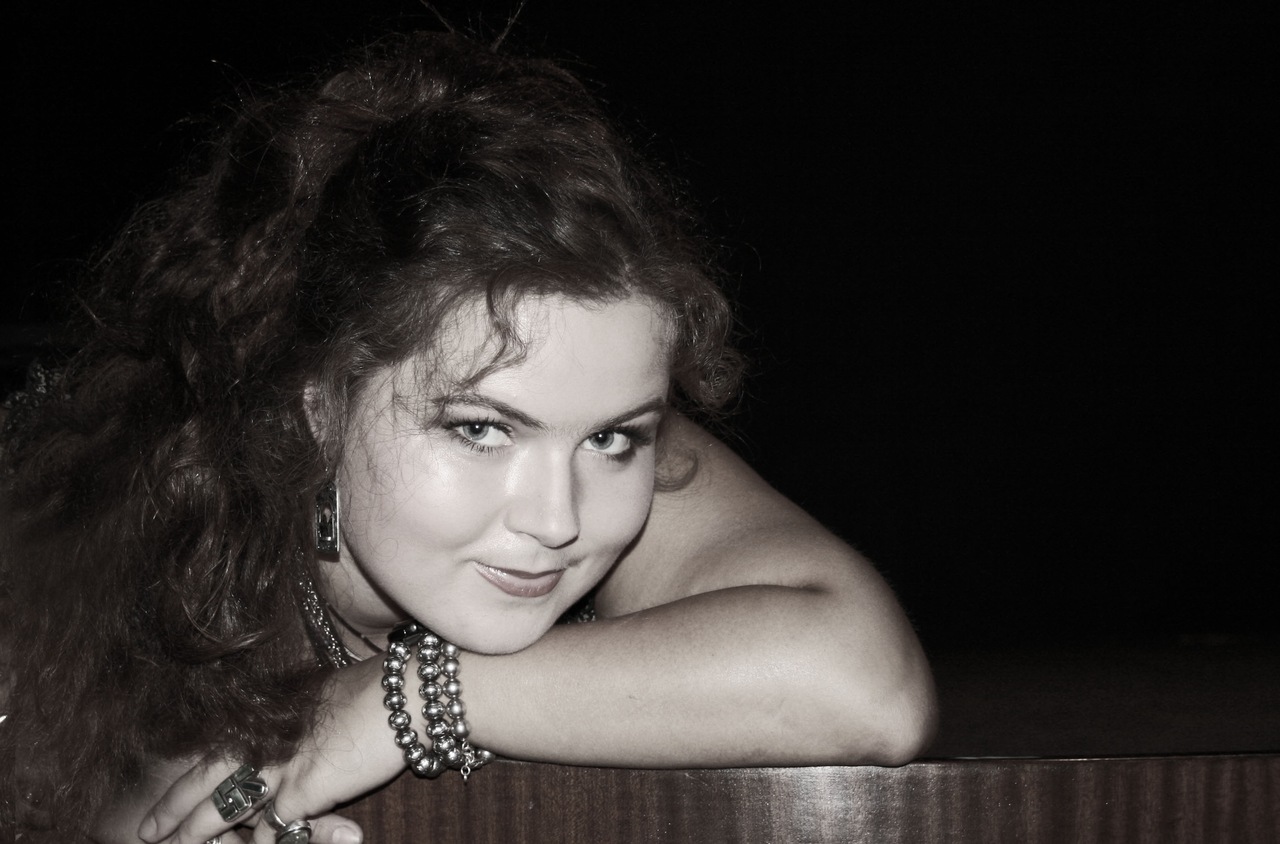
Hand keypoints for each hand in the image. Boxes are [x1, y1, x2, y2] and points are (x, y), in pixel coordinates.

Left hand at [137, 657, 403, 843]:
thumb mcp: (329, 698)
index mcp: (271, 712)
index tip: (171, 793)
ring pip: (224, 809)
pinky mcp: (304, 790)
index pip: (218, 748)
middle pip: (206, 779)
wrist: (410, 693)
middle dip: (175, 809)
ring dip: (200, 836)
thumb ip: (304, 719)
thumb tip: (296, 724)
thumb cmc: (383, 691)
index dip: (191, 774)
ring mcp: (281, 764)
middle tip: (147, 833)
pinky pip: (272, 832)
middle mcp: (267, 737)